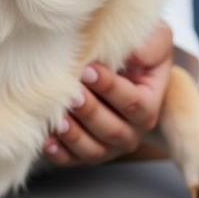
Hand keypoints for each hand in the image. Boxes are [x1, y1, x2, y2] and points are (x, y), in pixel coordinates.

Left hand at [43, 23, 173, 166]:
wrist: (114, 62)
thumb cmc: (133, 48)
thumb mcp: (152, 38)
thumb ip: (150, 46)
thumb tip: (135, 57)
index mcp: (149, 103)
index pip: (134, 103)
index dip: (111, 88)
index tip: (89, 70)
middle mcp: (131, 129)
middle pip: (114, 131)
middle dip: (91, 112)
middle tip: (72, 94)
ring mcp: (107, 143)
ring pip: (94, 150)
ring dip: (75, 137)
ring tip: (59, 120)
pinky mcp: (84, 150)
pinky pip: (73, 160)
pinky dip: (60, 153)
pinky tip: (47, 140)